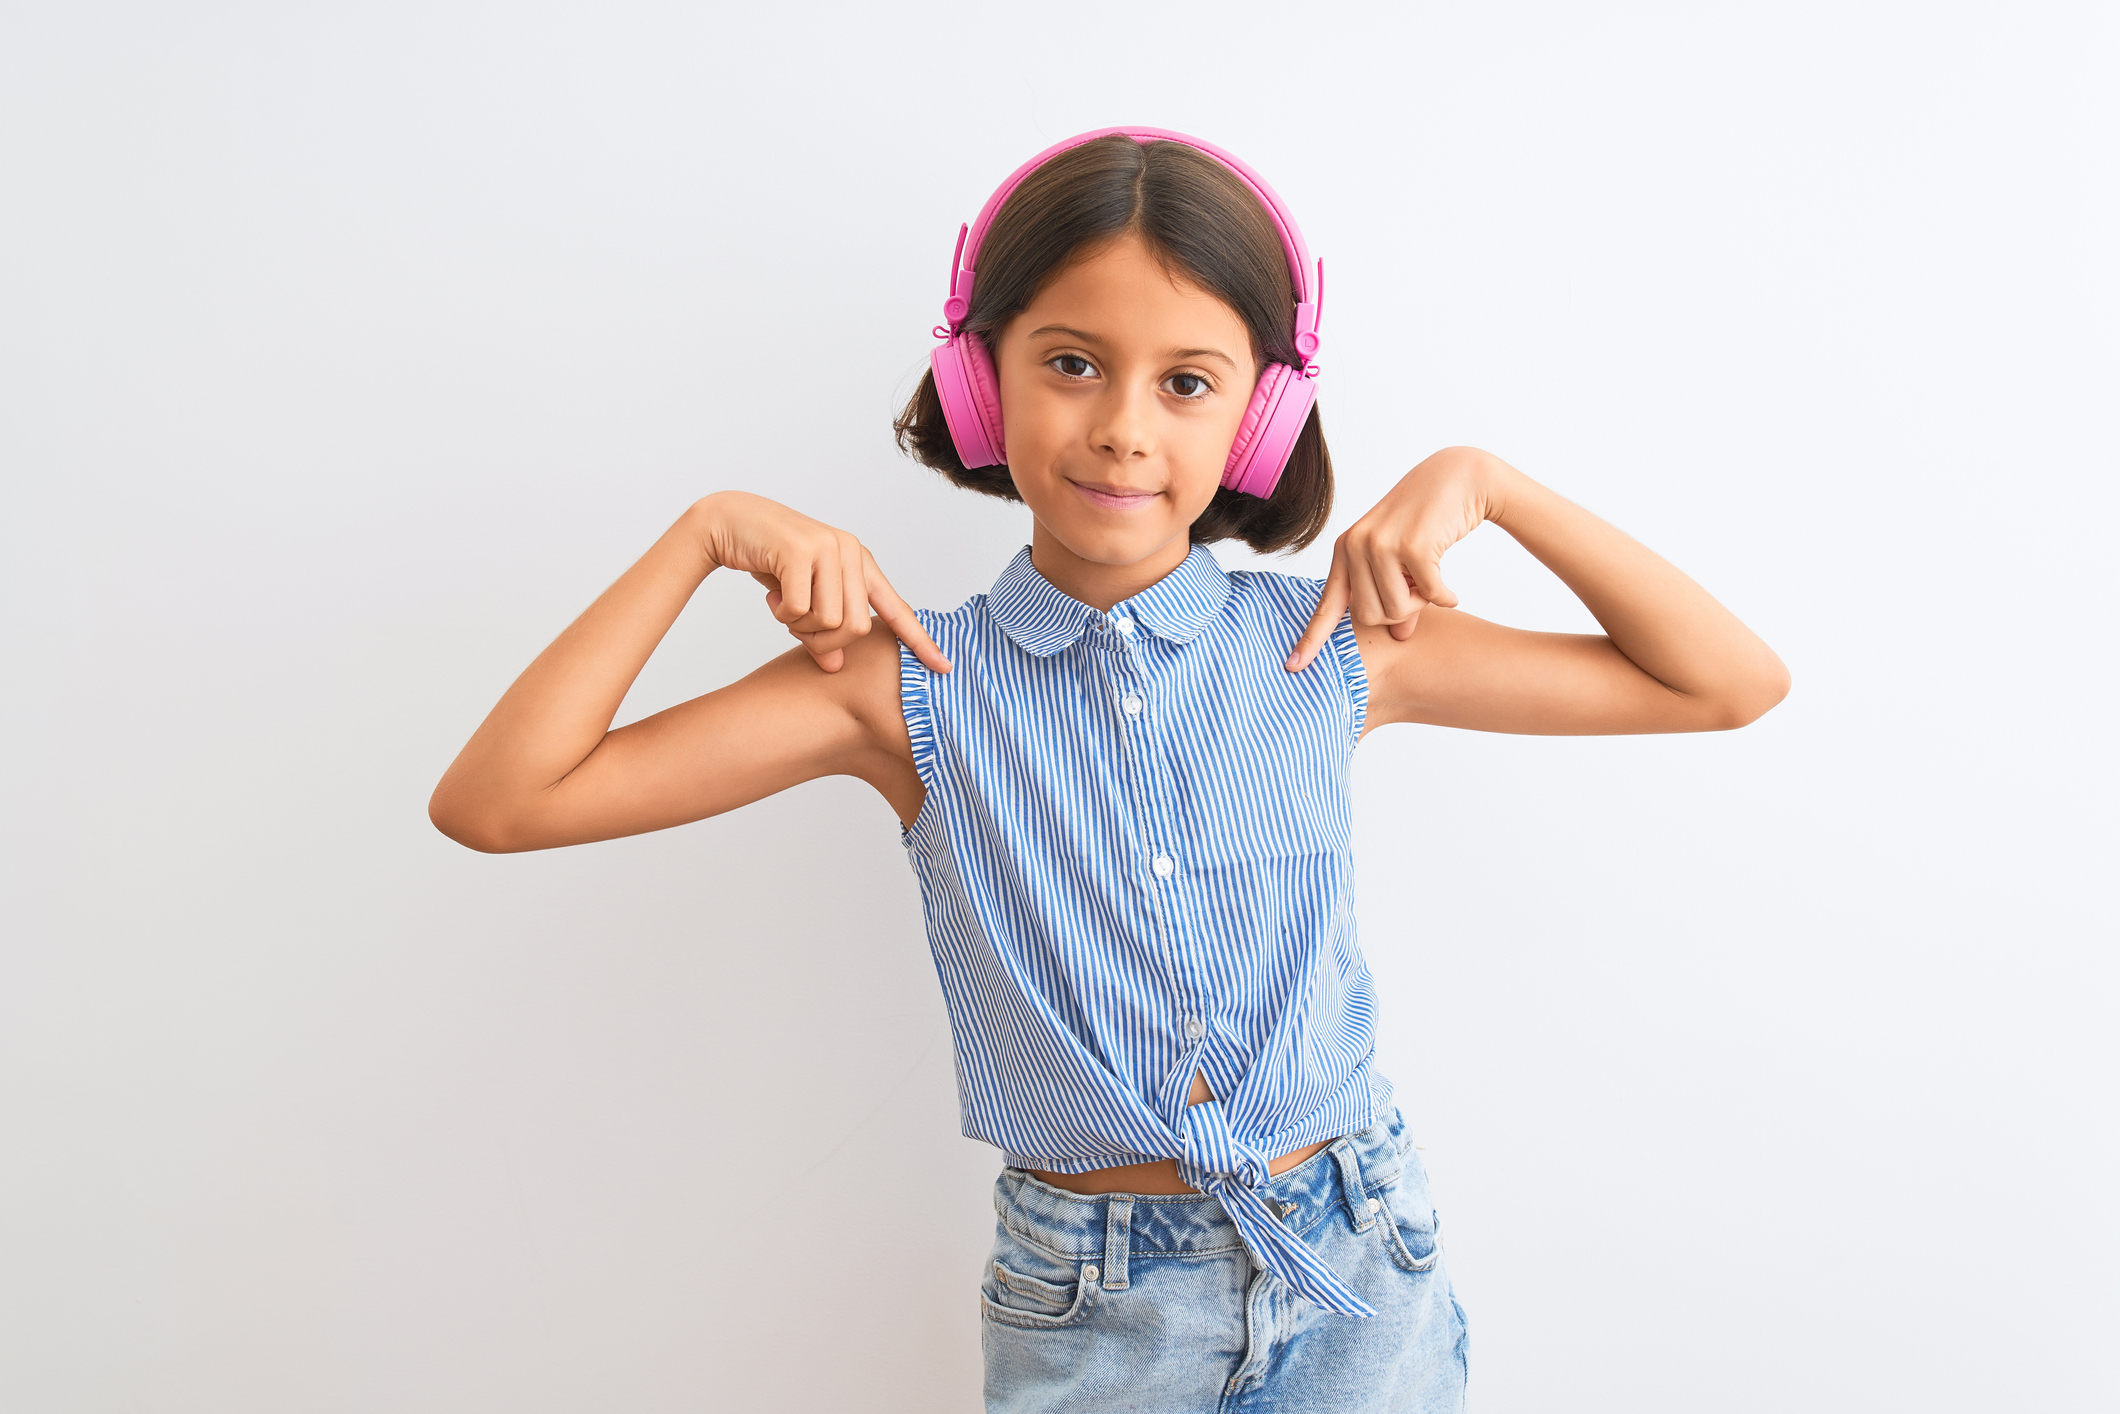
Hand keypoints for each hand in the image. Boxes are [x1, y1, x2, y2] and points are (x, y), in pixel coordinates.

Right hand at [690, 491, 950, 674]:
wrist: (730, 522)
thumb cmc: (771, 561)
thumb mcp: (805, 598)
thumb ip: (825, 630)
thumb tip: (836, 667)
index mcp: (861, 563)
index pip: (897, 609)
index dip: (920, 640)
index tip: (944, 667)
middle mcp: (851, 551)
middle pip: (855, 628)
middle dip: (823, 640)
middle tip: (797, 625)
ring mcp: (827, 548)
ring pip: (829, 621)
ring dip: (799, 626)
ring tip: (783, 604)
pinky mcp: (799, 550)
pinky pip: (798, 610)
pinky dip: (781, 613)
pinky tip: (771, 592)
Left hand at [1287, 447, 1511, 670]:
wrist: (1459, 476)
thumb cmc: (1427, 520)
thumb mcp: (1402, 560)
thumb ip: (1395, 595)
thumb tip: (1400, 638)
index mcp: (1346, 550)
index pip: (1326, 604)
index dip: (1311, 639)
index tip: (1293, 668)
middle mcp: (1356, 545)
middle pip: (1369, 617)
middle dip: (1399, 612)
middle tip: (1418, 589)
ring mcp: (1381, 544)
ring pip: (1396, 610)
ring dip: (1422, 602)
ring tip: (1432, 578)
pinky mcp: (1412, 545)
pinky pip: (1429, 595)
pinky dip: (1445, 597)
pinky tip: (1452, 589)